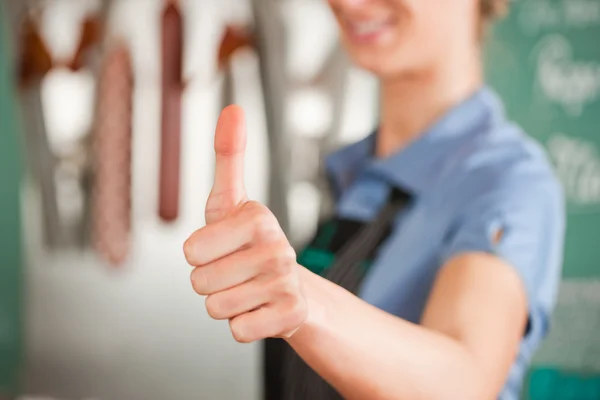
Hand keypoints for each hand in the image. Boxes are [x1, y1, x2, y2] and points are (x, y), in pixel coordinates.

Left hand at [183, 105, 307, 342]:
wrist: (295, 289)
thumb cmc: (252, 244)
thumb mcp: (233, 201)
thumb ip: (229, 156)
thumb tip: (233, 109)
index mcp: (257, 217)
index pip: (190, 251)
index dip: (200, 255)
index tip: (224, 248)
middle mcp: (276, 247)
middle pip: (200, 282)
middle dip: (211, 282)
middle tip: (236, 272)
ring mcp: (286, 282)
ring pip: (216, 308)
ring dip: (227, 303)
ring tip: (249, 289)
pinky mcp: (292, 314)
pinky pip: (238, 330)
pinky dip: (243, 324)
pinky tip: (262, 309)